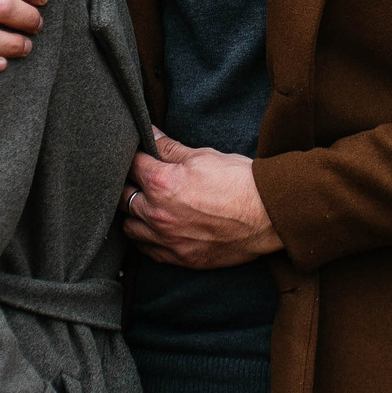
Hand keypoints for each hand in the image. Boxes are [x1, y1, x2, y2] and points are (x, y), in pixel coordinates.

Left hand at [122, 131, 280, 268]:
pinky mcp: (181, 258)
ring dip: (133, 215)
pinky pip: (148, 250)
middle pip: (123, 198)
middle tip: (139, 178)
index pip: (131, 165)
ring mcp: (168, 240)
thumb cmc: (239, 182)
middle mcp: (157, 214)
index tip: (138, 156)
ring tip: (143, 204)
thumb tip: (149, 133)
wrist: (268, 215)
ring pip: (129, 228)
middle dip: (128, 185)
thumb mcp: (202, 156)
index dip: (133, 157)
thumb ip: (169, 147)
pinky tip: (153, 229)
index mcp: (161, 183)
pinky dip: (146, 239)